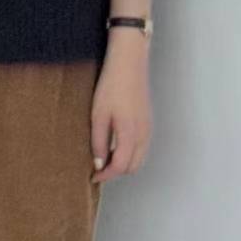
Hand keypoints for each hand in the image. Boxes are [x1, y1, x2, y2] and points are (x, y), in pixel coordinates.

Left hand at [90, 30, 152, 182]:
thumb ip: (99, 142)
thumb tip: (99, 163)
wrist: (129, 63)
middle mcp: (143, 134)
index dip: (106, 175)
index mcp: (130, 133)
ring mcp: (148, 128)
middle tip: (97, 168)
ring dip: (123, 163)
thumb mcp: (98, 115)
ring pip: (138, 158)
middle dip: (115, 171)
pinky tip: (115, 146)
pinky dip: (129, 153)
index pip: (121, 166)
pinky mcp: (147, 122)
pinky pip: (141, 147)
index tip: (93, 176)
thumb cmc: (111, 86)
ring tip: (104, 158)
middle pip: (133, 166)